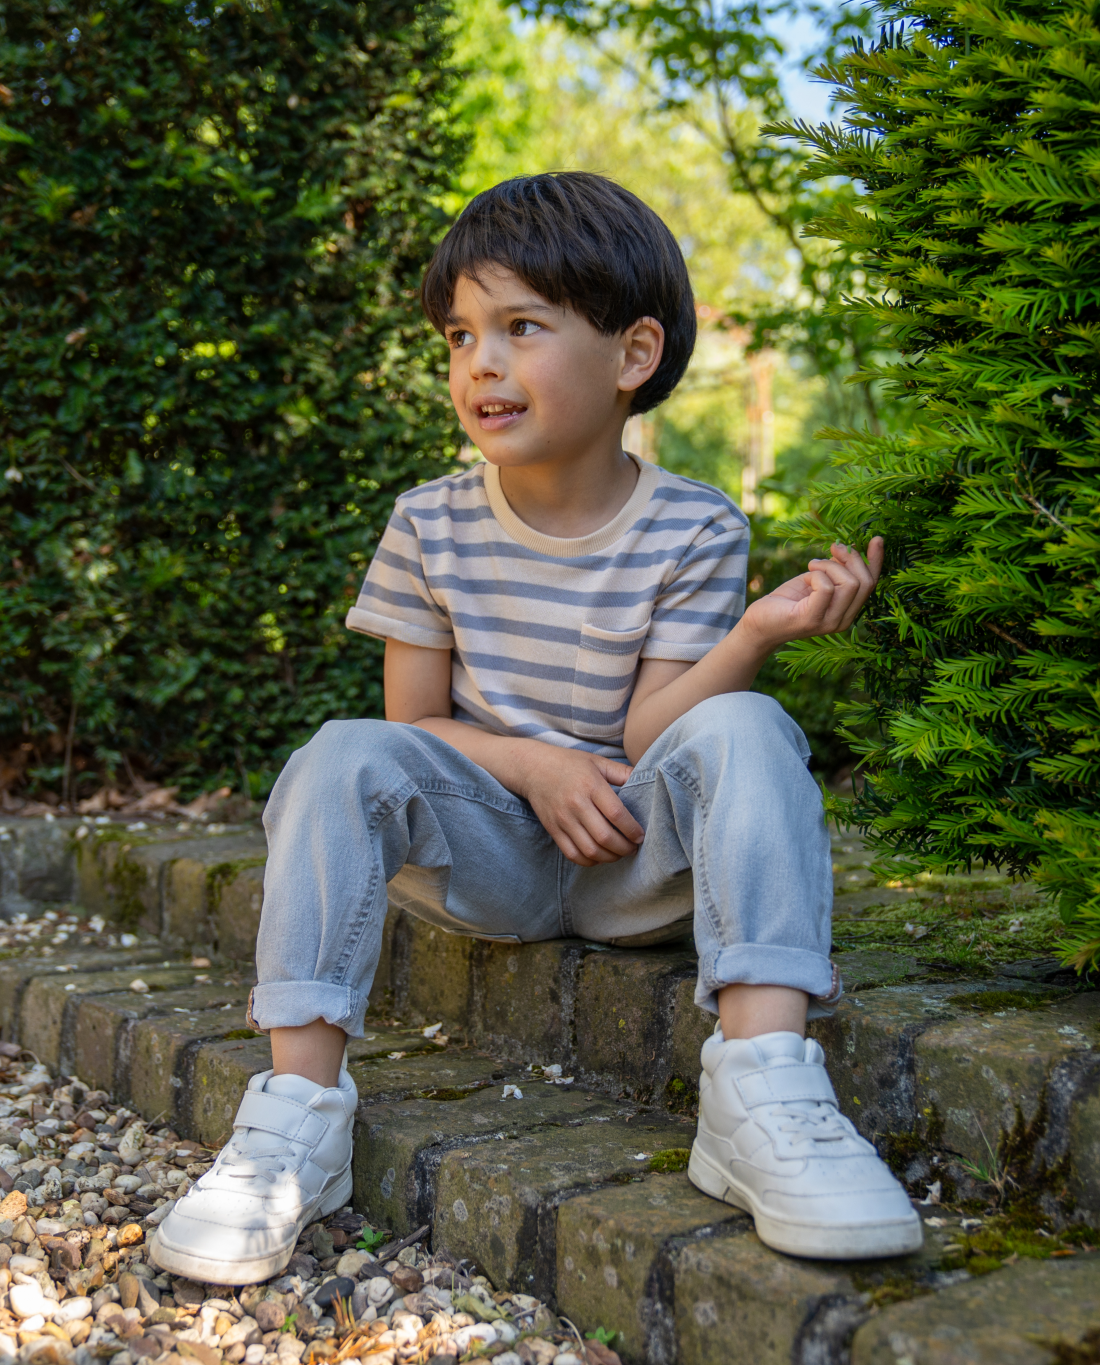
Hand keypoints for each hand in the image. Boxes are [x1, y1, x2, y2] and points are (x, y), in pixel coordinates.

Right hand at [518, 745, 643, 866]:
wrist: (533, 768)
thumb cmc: (570, 764)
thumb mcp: (597, 762)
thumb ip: (622, 772)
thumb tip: (647, 780)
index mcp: (591, 785)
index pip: (616, 814)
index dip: (632, 830)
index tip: (641, 836)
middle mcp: (576, 804)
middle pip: (604, 837)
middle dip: (624, 848)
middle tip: (633, 848)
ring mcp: (563, 819)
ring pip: (590, 850)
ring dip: (609, 857)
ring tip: (619, 853)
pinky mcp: (553, 830)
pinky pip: (573, 854)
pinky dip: (589, 861)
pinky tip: (599, 856)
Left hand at [740, 537, 883, 651]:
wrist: (759, 623)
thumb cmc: (787, 601)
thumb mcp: (816, 580)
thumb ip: (836, 571)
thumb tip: (849, 549)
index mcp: (848, 611)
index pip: (871, 585)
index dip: (876, 561)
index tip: (877, 539)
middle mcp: (844, 620)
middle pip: (865, 582)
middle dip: (850, 558)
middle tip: (831, 548)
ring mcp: (829, 622)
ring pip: (850, 583)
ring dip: (830, 566)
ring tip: (813, 566)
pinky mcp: (812, 619)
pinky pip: (826, 587)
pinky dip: (816, 575)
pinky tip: (805, 578)